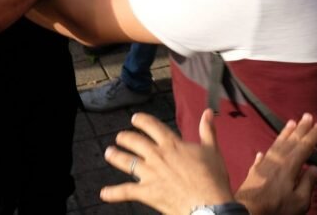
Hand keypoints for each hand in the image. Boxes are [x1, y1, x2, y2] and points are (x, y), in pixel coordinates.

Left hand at [100, 110, 234, 212]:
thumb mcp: (212, 150)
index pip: (152, 126)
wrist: (208, 203)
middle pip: (135, 142)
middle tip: (120, 136)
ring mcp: (150, 174)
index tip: (135, 118)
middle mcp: (157, 156)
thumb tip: (208, 112)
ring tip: (109, 153)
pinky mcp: (147, 192)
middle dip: (125, 137)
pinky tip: (104, 193)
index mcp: (172, 144)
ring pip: (127, 162)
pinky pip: (126, 191)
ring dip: (116, 156)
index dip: (142, 121)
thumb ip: (207, 130)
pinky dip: (113, 193)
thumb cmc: (212, 178)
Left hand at [235, 113, 316, 214]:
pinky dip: (266, 152)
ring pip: (276, 144)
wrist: (247, 211)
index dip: (312, 136)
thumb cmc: (276, 207)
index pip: (303, 147)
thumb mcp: (299, 201)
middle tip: (307, 115)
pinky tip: (265, 151)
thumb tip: (314, 169)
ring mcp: (264, 164)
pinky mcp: (254, 171)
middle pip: (291, 141)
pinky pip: (262, 157)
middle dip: (300, 128)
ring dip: (285, 133)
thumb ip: (308, 183)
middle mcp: (276, 161)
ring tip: (291, 123)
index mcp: (289, 166)